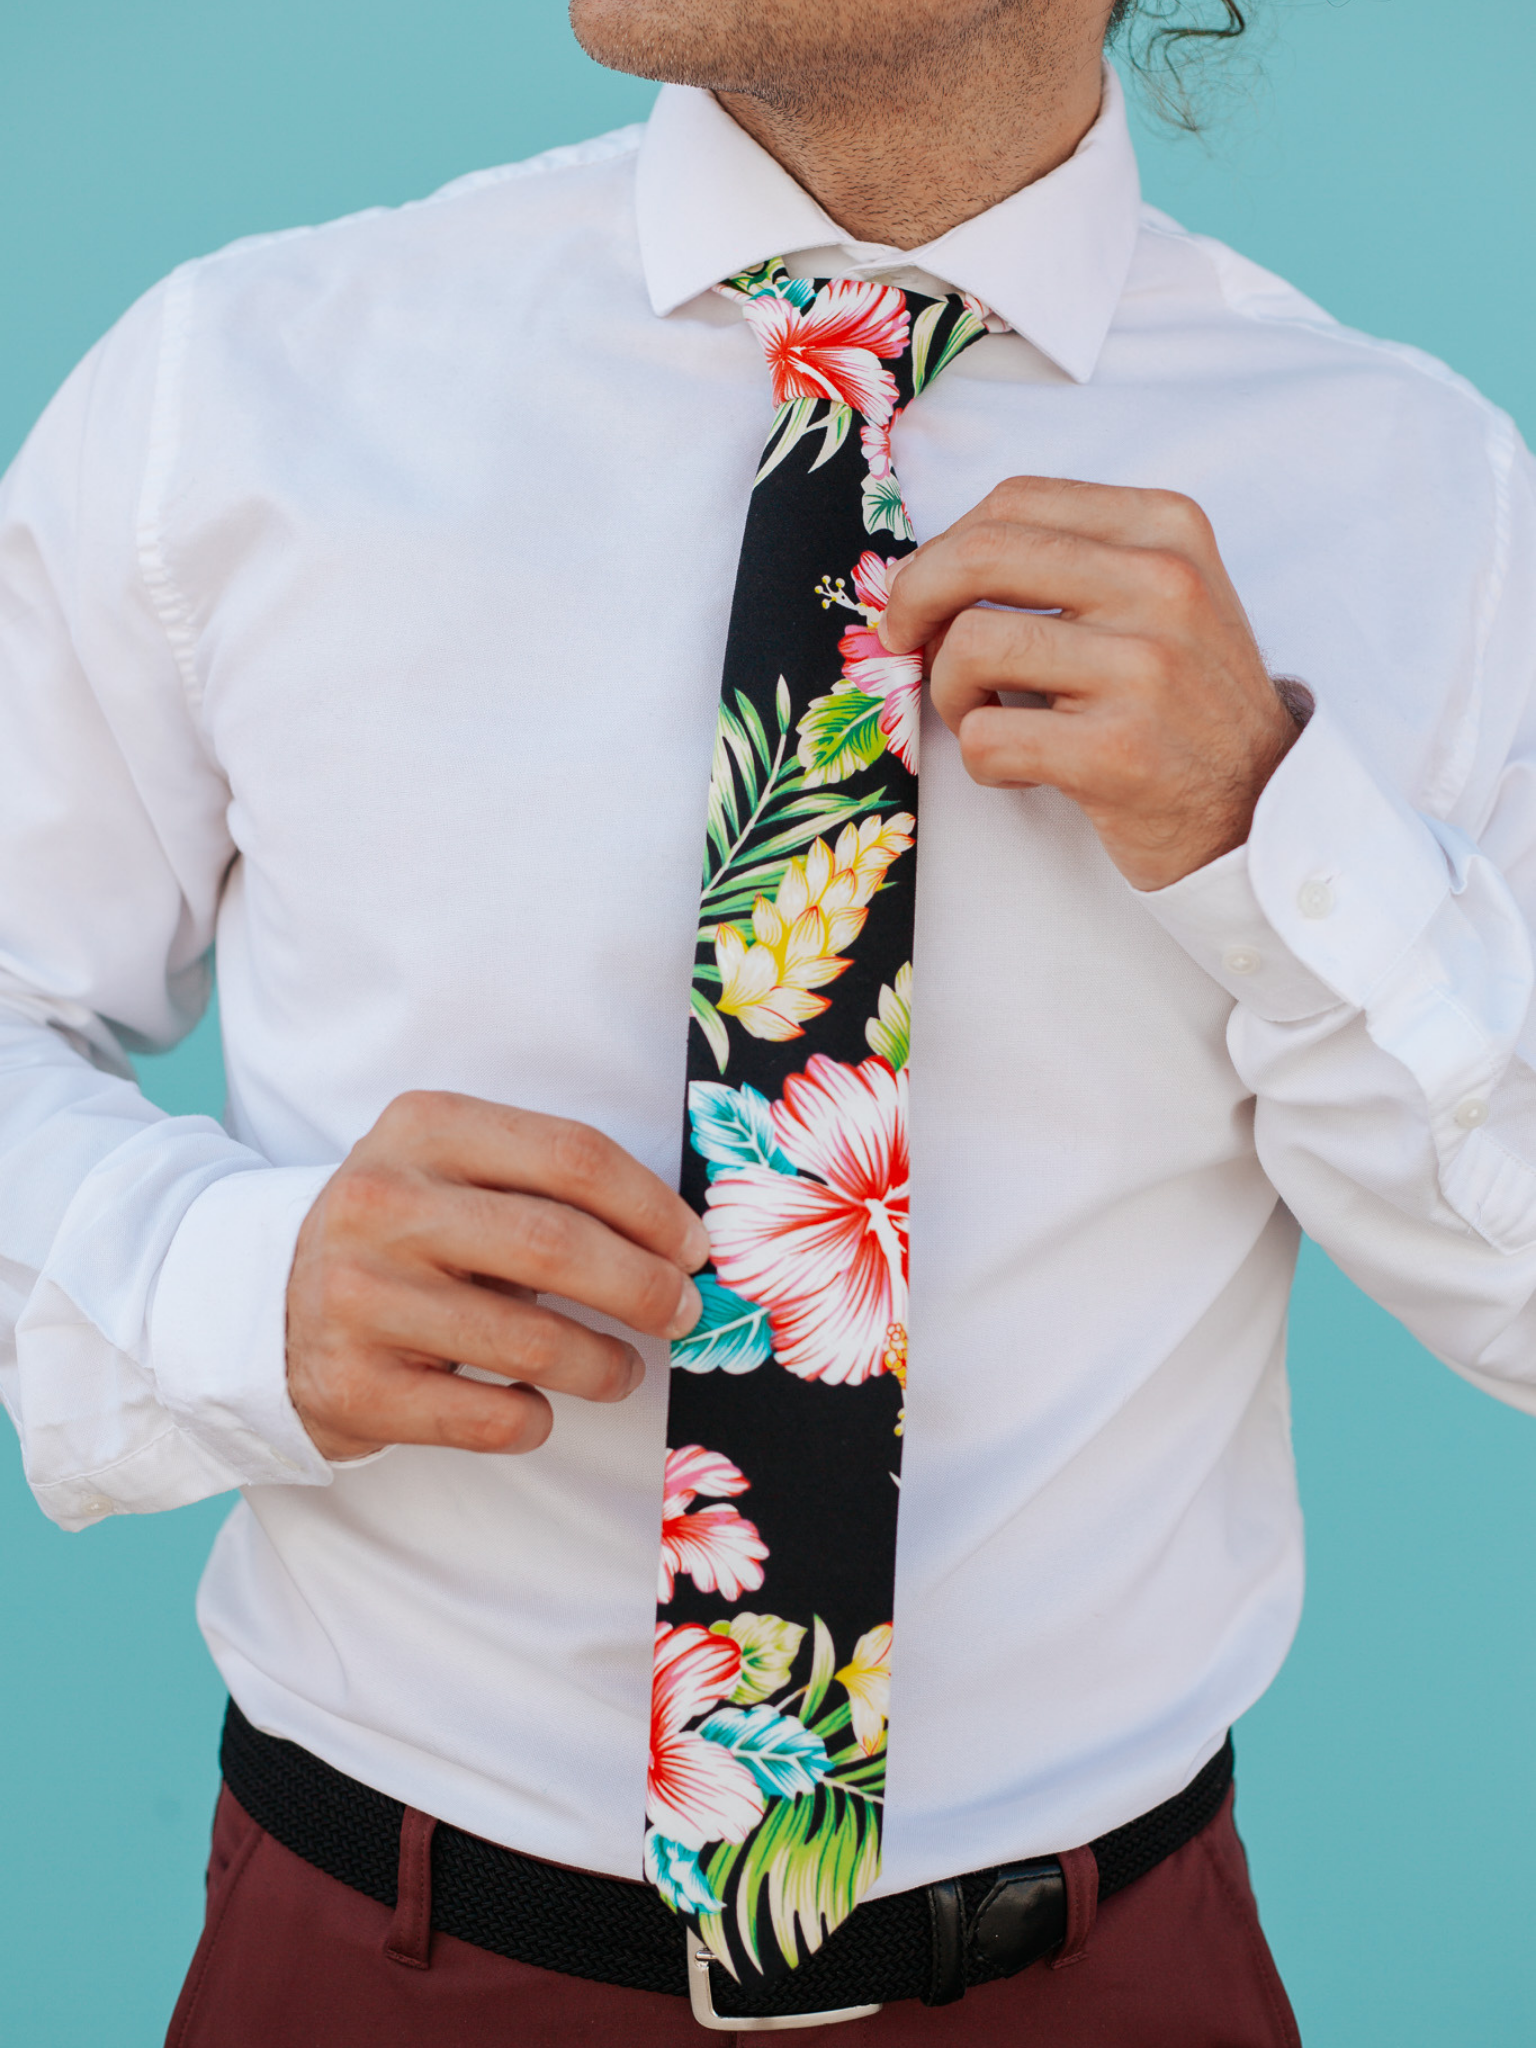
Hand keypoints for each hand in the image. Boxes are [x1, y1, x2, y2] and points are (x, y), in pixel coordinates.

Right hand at [286, 1092, 707, 1460]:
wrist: (260, 1301)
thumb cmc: (403, 1231)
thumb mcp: (451, 1168)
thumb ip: (546, 1187)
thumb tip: (679, 1248)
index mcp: (424, 1128)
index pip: (572, 1156)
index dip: (652, 1207)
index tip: (695, 1247)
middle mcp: (383, 1203)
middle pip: (558, 1245)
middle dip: (645, 1287)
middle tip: (683, 1313)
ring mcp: (359, 1297)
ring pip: (532, 1341)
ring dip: (604, 1364)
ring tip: (619, 1370)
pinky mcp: (353, 1385)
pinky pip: (489, 1415)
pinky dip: (537, 1418)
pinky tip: (540, 1405)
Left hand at [880, 477, 1302, 891]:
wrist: (1258, 805)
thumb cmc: (1183, 702)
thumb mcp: (1157, 597)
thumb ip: (1067, 561)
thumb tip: (930, 566)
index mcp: (1166, 529)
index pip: (1015, 502)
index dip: (944, 546)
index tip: (925, 592)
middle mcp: (1163, 584)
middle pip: (981, 556)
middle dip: (915, 599)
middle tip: (904, 641)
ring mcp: (1144, 668)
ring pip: (970, 646)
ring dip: (951, 691)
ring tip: (985, 716)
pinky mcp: (1117, 751)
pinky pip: (988, 737)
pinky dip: (982, 760)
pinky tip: (1020, 768)